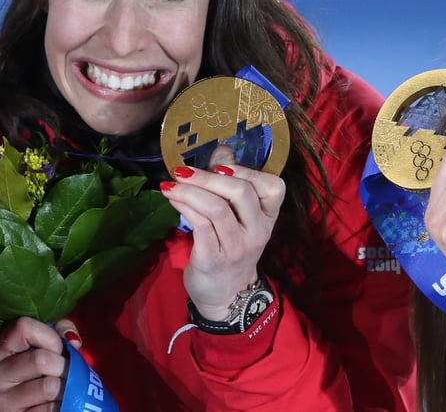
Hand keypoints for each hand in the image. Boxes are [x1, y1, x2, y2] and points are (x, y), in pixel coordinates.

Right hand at [0, 316, 73, 411]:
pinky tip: (54, 403)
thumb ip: (60, 330)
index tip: (57, 348)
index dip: (50, 337)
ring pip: (49, 386)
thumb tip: (73, 340)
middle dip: (63, 364)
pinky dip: (60, 405)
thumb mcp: (46, 343)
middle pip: (40, 359)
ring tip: (60, 386)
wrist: (29, 407)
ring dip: (64, 386)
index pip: (23, 328)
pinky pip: (49, 409)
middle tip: (64, 370)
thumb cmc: (39, 369)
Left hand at [161, 147, 284, 320]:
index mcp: (268, 218)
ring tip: (171, 183)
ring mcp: (237, 247)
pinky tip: (172, 199)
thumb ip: (232, 185)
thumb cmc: (230, 248)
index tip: (220, 166)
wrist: (225, 296)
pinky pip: (200, 225)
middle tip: (183, 170)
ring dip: (190, 190)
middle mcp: (257, 231)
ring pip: (217, 208)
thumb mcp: (239, 219)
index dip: (248, 171)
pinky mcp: (213, 259)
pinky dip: (184, 206)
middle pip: (241, 192)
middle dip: (209, 176)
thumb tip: (223, 150)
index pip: (274, 187)